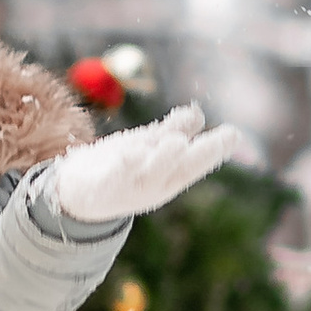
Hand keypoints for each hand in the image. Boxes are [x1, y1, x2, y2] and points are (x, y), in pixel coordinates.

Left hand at [47, 106, 249, 228]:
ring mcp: (129, 187)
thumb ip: (172, 131)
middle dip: (199, 155)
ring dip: (164, 158)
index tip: (233, 134)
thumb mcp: (149, 149)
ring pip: (150, 173)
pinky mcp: (101, 187)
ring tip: (176, 142)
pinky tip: (129, 150)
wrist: (77, 196)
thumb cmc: (120, 170)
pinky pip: (113, 177)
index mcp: (169, 177)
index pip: (197, 162)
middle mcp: (154, 185)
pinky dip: (123, 165)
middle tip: (219, 139)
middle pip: (180, 169)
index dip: (215, 149)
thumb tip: (197, 114)